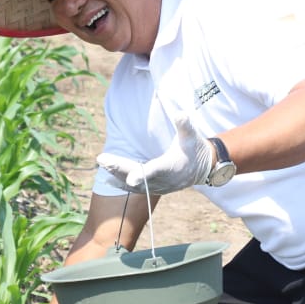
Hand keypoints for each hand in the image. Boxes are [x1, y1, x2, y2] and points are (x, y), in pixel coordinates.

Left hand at [96, 115, 213, 194]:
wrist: (202, 168)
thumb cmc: (195, 148)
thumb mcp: (191, 136)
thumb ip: (184, 125)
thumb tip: (180, 114)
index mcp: (171, 166)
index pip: (155, 171)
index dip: (143, 175)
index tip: (130, 179)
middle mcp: (163, 180)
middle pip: (138, 177)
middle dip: (119, 168)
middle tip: (102, 159)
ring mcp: (158, 186)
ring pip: (134, 184)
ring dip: (116, 174)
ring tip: (102, 163)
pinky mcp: (154, 189)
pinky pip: (135, 189)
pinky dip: (121, 183)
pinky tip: (107, 178)